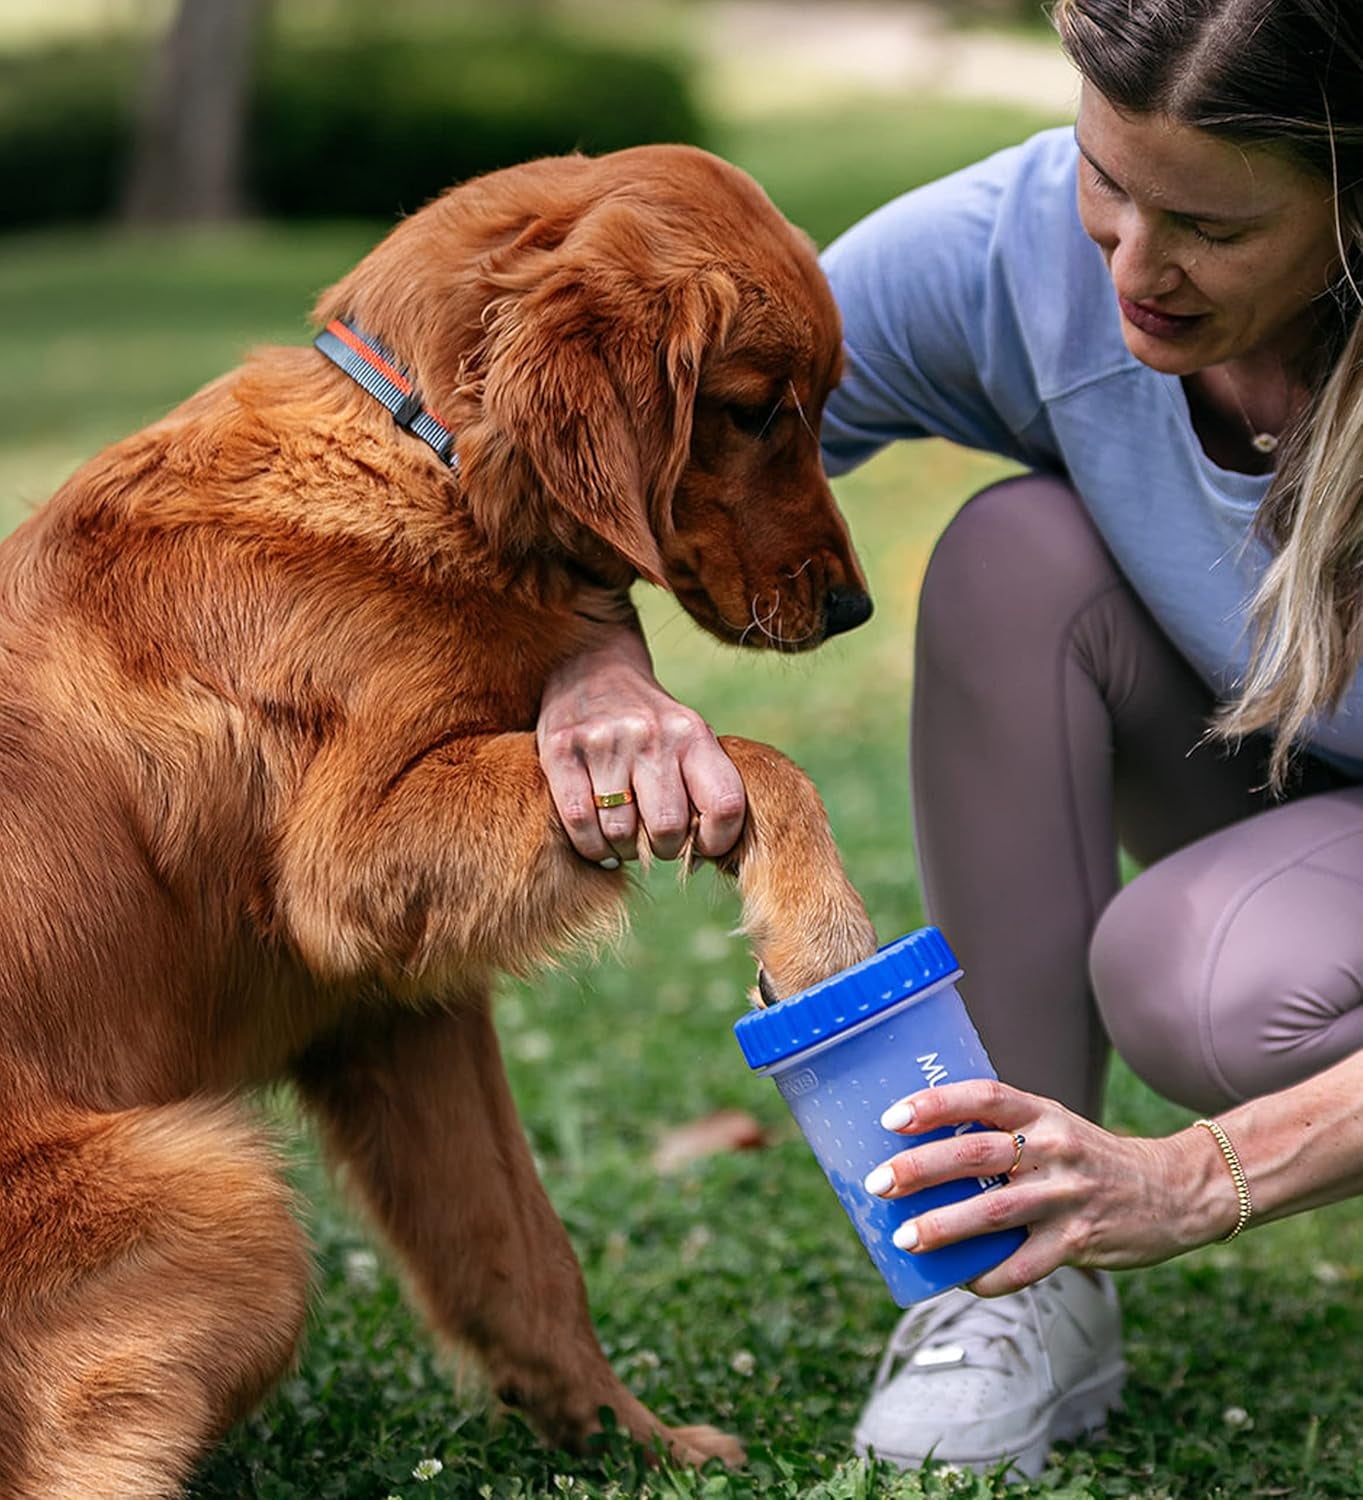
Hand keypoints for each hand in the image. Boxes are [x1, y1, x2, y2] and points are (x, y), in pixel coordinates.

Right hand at [537, 626, 745, 865]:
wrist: (589, 666)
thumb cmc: (648, 721)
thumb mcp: (688, 738)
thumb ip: (703, 788)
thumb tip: (707, 857)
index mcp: (693, 734)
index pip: (724, 805)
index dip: (717, 840)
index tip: (702, 846)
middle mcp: (651, 735)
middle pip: (667, 829)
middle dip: (663, 849)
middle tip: (653, 840)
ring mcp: (604, 741)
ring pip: (620, 832)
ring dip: (622, 848)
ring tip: (622, 834)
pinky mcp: (560, 750)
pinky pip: (580, 822)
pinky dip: (590, 843)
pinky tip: (596, 834)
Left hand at [863, 1079, 1237, 1294]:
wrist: (1171, 1191)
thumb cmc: (1089, 1158)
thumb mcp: (1054, 1125)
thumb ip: (1003, 1131)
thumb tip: (922, 1145)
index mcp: (1042, 1113)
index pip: (983, 1097)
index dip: (935, 1104)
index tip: (892, 1118)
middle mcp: (1053, 1149)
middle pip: (976, 1153)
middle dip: (920, 1169)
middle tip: (878, 1183)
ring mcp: (1067, 1196)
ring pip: (994, 1211)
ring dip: (943, 1227)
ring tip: (904, 1238)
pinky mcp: (1079, 1241)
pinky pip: (1024, 1265)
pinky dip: (988, 1275)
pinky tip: (960, 1279)